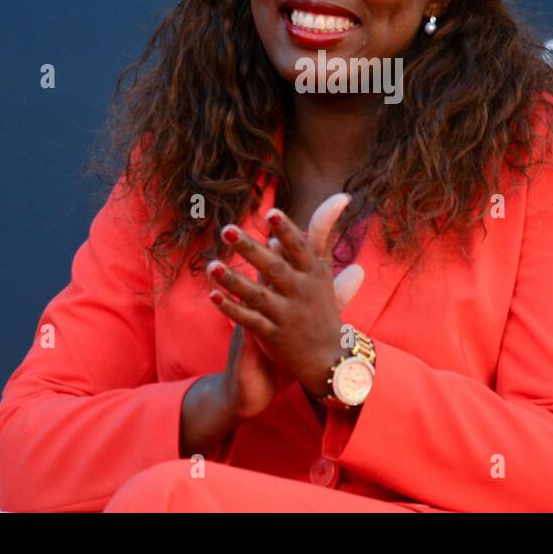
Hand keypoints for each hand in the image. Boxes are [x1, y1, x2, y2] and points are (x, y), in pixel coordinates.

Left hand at [208, 193, 364, 401]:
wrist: (329, 357)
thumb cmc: (322, 304)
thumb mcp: (325, 268)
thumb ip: (324, 234)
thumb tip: (339, 196)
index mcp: (313, 273)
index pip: (299, 249)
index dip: (285, 231)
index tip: (270, 213)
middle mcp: (300, 292)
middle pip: (274, 269)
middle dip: (250, 250)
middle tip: (227, 229)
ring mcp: (285, 315)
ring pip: (257, 296)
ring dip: (234, 280)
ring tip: (213, 265)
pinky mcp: (272, 336)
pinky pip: (249, 321)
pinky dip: (231, 309)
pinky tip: (213, 296)